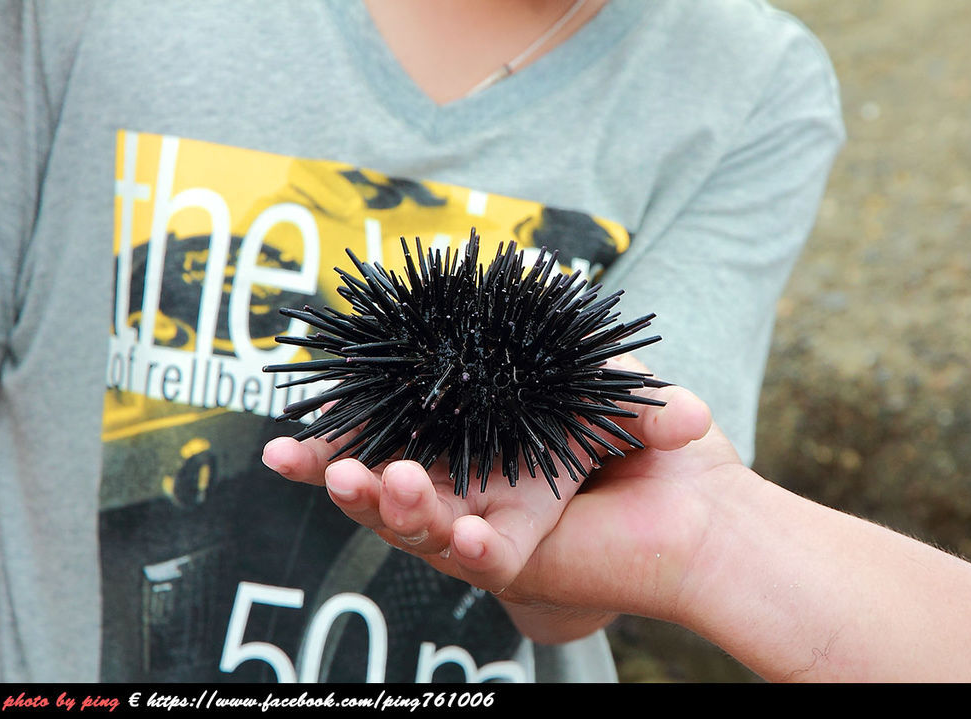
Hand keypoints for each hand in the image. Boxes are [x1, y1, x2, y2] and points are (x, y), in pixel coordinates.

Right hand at [261, 357, 723, 639]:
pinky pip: (481, 556)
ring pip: (415, 524)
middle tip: (305, 457)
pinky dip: (469, 544)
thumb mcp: (599, 391)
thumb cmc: (628, 439)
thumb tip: (569, 335)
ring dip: (385, 507)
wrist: (687, 509)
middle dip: (340, 476)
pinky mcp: (518, 555)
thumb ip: (590, 372)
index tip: (283, 439)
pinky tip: (469, 534)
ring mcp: (486, 523)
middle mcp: (461, 488)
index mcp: (456, 448)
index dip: (330, 443)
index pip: (378, 442)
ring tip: (372, 479)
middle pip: (379, 487)